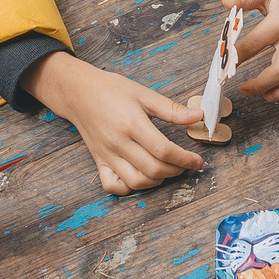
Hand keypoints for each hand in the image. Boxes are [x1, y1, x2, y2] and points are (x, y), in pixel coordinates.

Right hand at [22, 52, 201, 193]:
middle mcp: (119, 143)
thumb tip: (198, 116)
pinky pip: (113, 186)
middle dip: (176, 170)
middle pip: (153, 169)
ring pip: (136, 181)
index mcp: (132, 124)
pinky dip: (129, 187)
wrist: (79, 93)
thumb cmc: (112, 90)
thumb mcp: (144, 94)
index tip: (197, 161)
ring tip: (167, 170)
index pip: (163, 150)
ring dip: (157, 180)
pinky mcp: (99, 162)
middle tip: (185, 164)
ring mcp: (107, 155)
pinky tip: (140, 176)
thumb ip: (172, 109)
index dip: (185, 159)